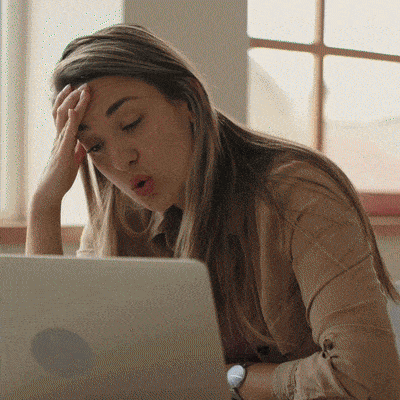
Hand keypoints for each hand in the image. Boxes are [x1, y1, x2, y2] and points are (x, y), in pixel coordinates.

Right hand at [35, 84, 89, 204]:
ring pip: (64, 119)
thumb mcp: (73, 162)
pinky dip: (71, 121)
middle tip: (81, 84)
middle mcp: (59, 139)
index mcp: (63, 140)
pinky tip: (74, 111)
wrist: (50, 192)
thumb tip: (84, 144)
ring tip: (80, 90)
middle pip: (63, 112)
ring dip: (73, 104)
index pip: (66, 116)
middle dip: (72, 98)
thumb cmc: (61, 178)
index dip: (72, 103)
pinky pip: (67, 135)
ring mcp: (60, 144)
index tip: (79, 90)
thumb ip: (77, 151)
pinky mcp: (62, 153)